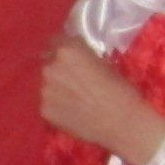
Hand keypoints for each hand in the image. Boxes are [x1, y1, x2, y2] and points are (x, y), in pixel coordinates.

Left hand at [40, 36, 164, 164]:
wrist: (121, 123)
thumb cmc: (120, 90)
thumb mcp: (104, 63)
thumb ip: (83, 57)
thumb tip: (76, 58)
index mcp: (67, 51)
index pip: (54, 41)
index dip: (60, 49)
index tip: (66, 57)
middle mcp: (50, 67)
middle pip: (47, 63)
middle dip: (56, 69)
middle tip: (71, 80)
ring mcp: (44, 90)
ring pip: (45, 85)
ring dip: (54, 88)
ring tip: (72, 99)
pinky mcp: (43, 110)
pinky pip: (46, 104)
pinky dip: (55, 106)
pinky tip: (70, 113)